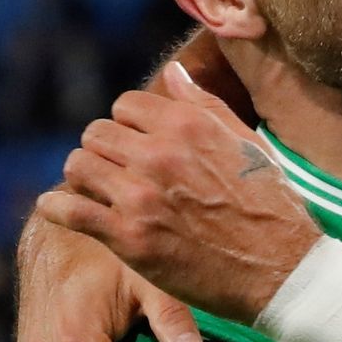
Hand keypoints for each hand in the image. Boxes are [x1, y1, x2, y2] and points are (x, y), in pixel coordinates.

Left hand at [37, 63, 322, 323]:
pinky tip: (65, 212)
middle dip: (105, 151)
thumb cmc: (272, 206)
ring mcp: (141, 195)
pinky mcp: (129, 236)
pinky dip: (58, 209)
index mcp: (189, 125)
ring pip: (78, 165)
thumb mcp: (248, 144)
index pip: (126, 105)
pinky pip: (67, 210)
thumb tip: (173, 72)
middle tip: (119, 174)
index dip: (130, 126)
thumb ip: (205, 105)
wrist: (283, 269)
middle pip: (96, 132)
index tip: (139, 148)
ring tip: (101, 194)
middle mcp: (160, 153)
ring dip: (85, 178)